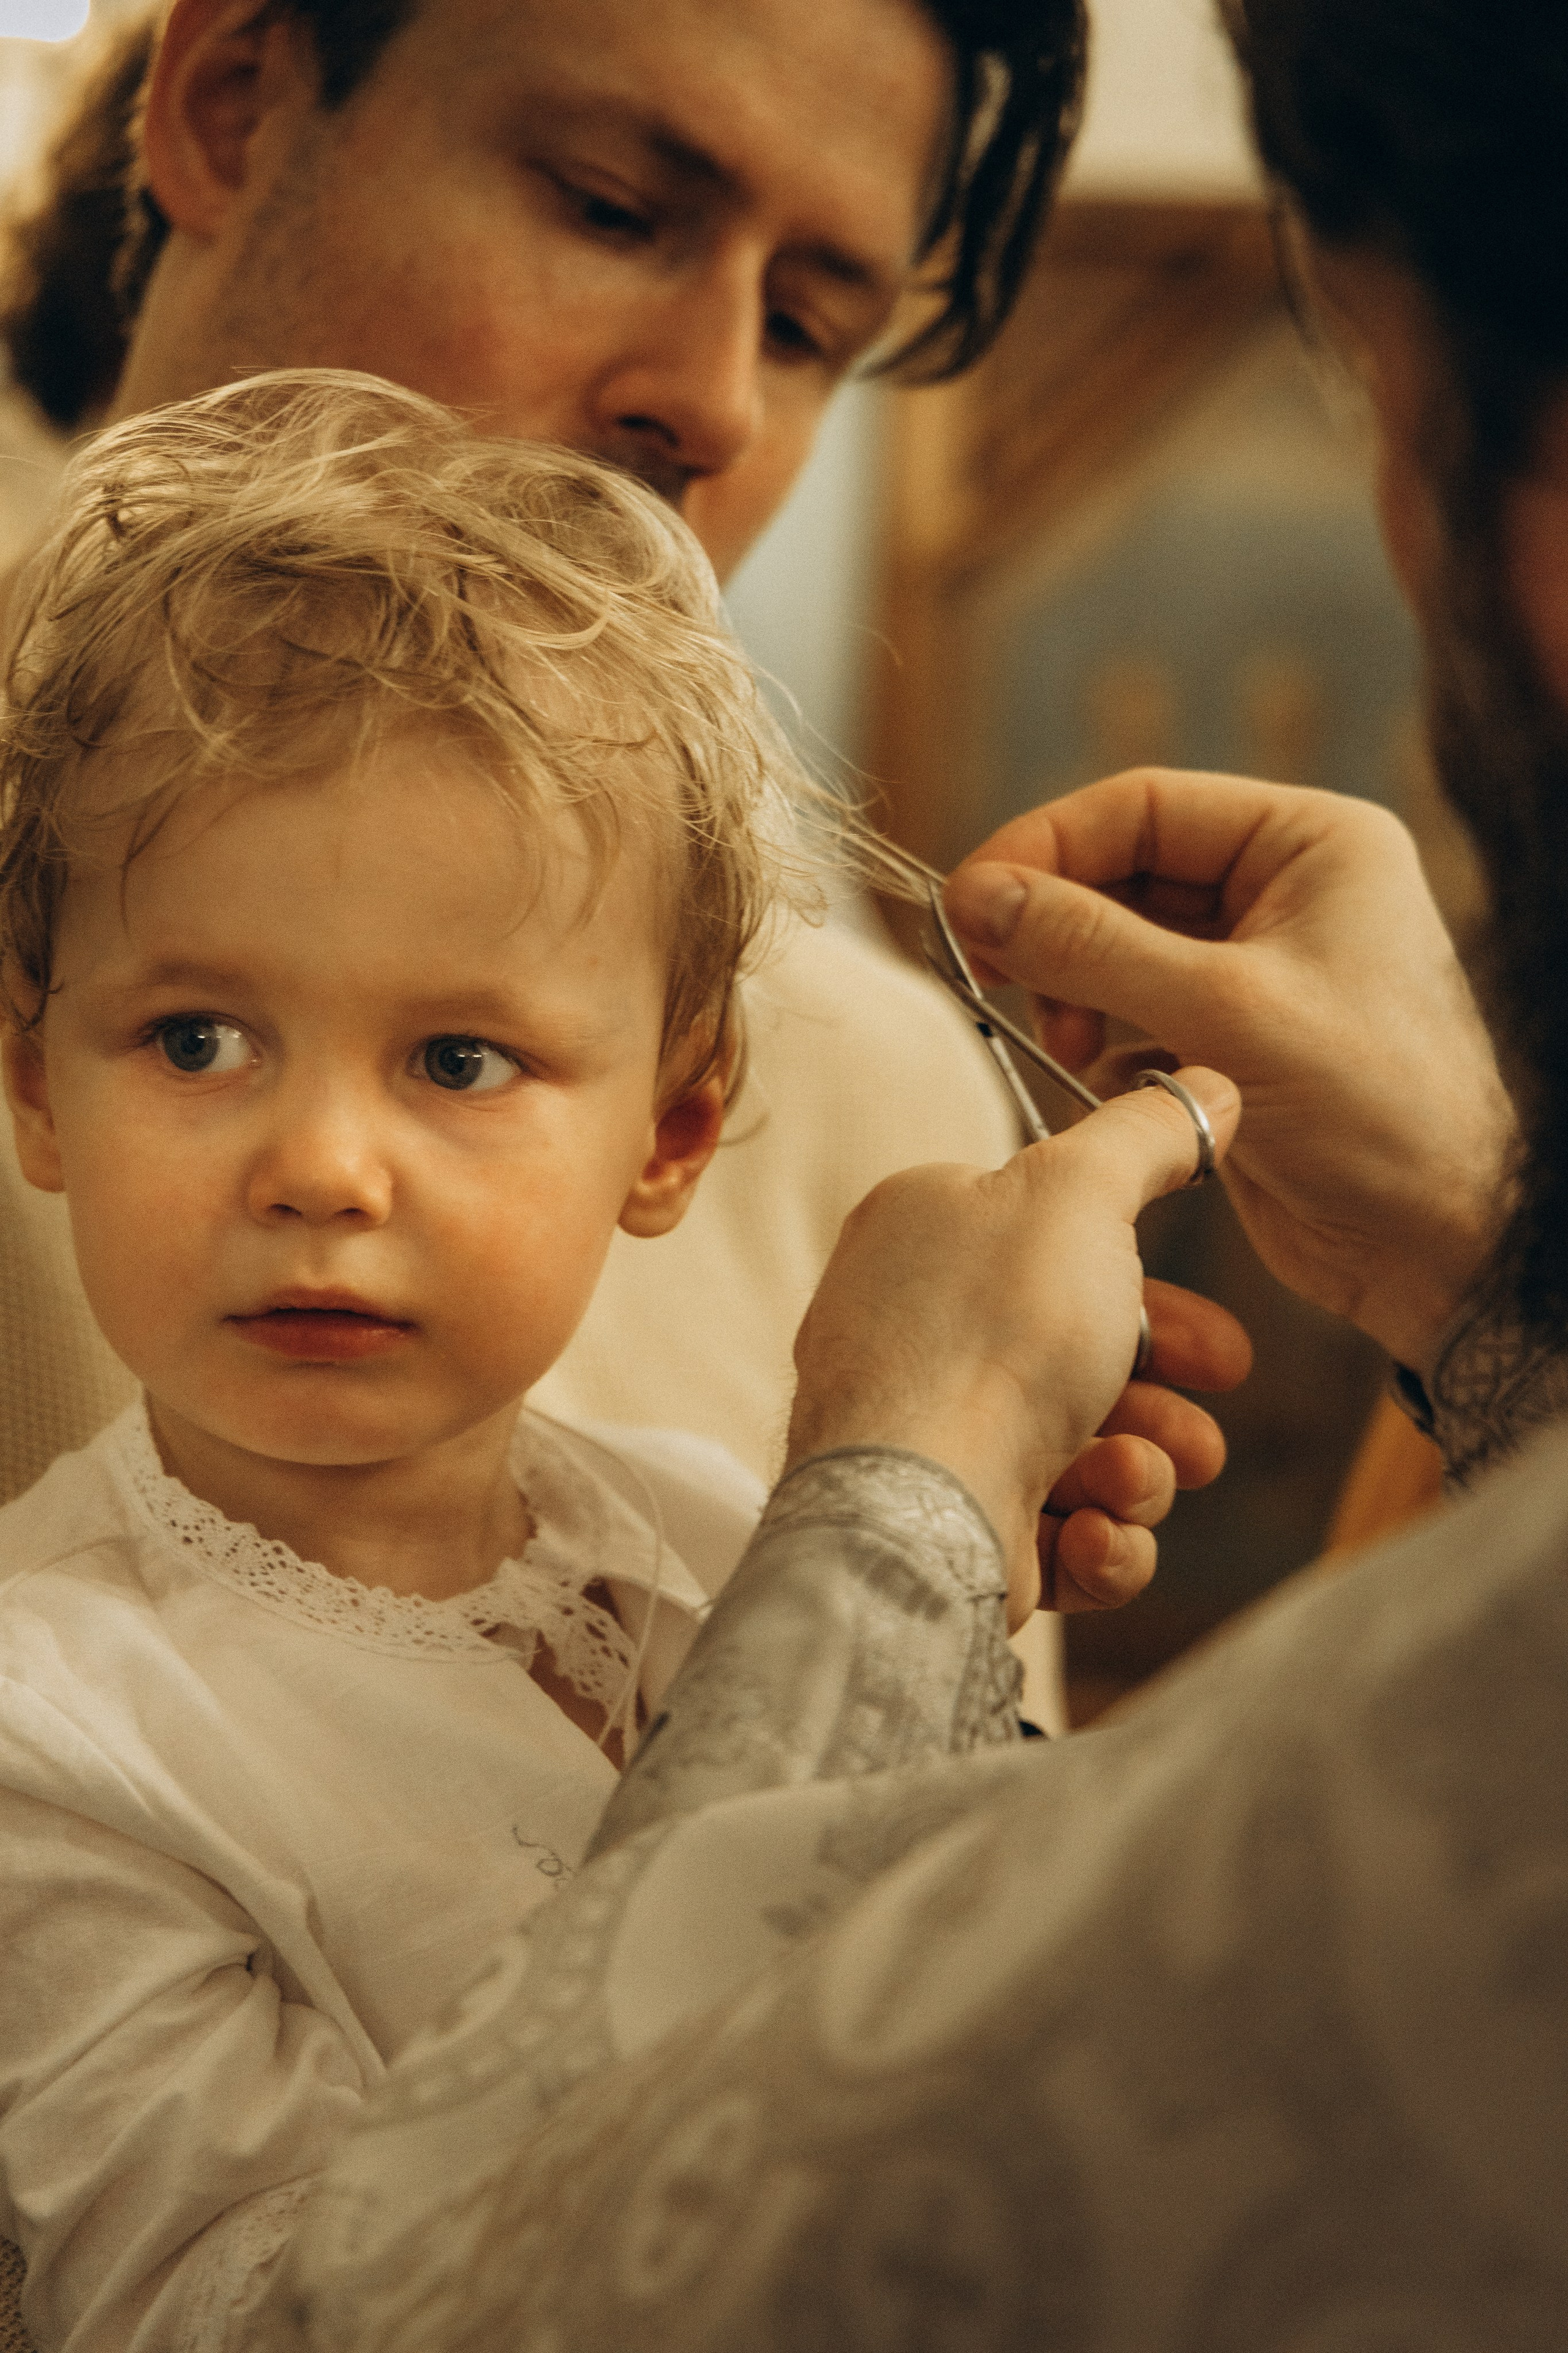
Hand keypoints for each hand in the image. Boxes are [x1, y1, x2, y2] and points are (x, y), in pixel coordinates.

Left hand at [786, 1068, 1240, 1625]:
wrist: (919, 1506)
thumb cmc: (990, 1339)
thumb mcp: (1079, 1191)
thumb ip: (1146, 1135)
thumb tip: (1206, 1085)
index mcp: (925, 1238)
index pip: (1057, 1257)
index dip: (1155, 1299)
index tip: (1220, 1338)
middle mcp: (916, 1335)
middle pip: (1084, 1366)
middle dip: (1164, 1408)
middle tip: (1204, 1436)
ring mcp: (932, 1441)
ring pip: (1084, 1457)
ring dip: (1138, 1476)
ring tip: (1135, 1481)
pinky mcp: (953, 1530)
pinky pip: (1060, 1538)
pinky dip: (1097, 1543)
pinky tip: (1097, 1535)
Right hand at [947, 769, 1515, 1374]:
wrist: (1439, 1247)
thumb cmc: (1374, 1113)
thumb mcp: (1221, 1013)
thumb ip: (1091, 946)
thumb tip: (977, 894)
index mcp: (1312, 843)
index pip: (1145, 807)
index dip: (1046, 846)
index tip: (969, 902)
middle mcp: (1286, 891)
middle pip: (1124, 874)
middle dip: (1057, 929)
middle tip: (991, 975)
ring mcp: (1259, 967)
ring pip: (1119, 948)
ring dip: (1074, 993)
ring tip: (1066, 1045)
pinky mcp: (1234, 1039)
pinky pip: (1134, 1013)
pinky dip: (1104, 1044)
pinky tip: (1111, 1086)